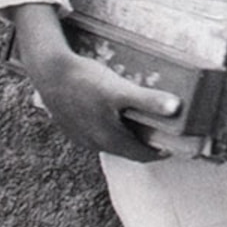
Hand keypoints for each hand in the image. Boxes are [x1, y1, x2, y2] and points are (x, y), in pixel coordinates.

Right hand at [11, 4, 177, 162]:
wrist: (49, 71)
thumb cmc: (86, 81)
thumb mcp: (121, 90)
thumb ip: (148, 101)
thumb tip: (176, 108)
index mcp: (110, 140)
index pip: (141, 155)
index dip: (159, 151)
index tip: (173, 143)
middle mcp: (95, 143)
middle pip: (127, 149)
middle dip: (144, 142)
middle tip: (161, 129)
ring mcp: (81, 136)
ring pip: (111, 141)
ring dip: (127, 134)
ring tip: (140, 118)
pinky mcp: (71, 126)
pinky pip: (97, 132)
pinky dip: (111, 126)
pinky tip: (113, 110)